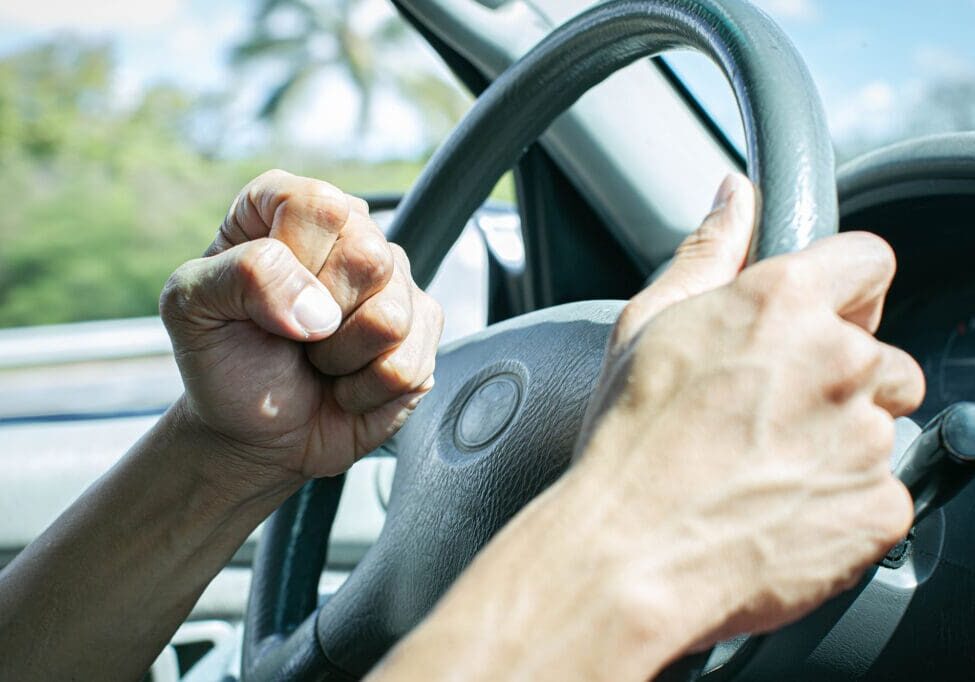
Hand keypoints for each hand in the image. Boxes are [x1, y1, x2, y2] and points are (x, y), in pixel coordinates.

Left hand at [160, 170, 442, 481]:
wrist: (254, 432)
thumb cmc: (224, 360)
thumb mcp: (192, 307)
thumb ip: (242, 275)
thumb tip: (319, 310)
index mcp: (287, 208)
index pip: (320, 206)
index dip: (295, 259)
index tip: (261, 298)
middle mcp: (349, 234)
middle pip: (368, 256)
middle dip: (320, 317)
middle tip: (293, 335)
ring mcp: (394, 283)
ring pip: (392, 316)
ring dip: (342, 359)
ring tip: (319, 360)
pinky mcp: (422, 332)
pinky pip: (409, 364)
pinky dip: (365, 391)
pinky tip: (346, 384)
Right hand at [574, 173, 924, 641]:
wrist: (629, 554)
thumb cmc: (627, 443)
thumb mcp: (648, 325)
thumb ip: (708, 250)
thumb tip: (735, 196)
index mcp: (783, 304)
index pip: (870, 260)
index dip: (846, 289)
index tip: (825, 318)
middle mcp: (839, 361)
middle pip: (879, 352)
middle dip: (840, 377)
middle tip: (769, 413)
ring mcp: (866, 436)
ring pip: (880, 425)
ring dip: (839, 441)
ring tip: (764, 468)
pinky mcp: (880, 505)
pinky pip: (881, 492)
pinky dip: (842, 501)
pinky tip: (779, 509)